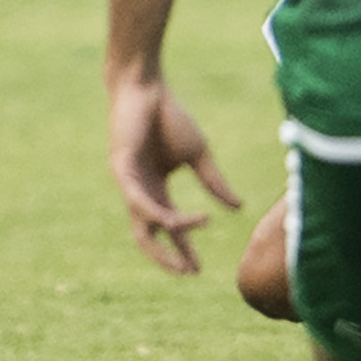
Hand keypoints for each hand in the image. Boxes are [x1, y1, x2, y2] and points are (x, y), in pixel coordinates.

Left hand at [108, 70, 242, 272]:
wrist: (147, 87)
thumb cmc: (169, 116)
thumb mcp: (199, 155)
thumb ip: (214, 183)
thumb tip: (239, 208)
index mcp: (155, 188)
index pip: (169, 227)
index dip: (184, 247)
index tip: (199, 270)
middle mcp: (139, 191)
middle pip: (148, 236)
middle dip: (167, 257)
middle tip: (189, 272)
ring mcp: (128, 183)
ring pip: (144, 224)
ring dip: (170, 239)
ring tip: (189, 253)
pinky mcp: (121, 170)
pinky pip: (139, 202)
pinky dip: (158, 215)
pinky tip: (176, 222)